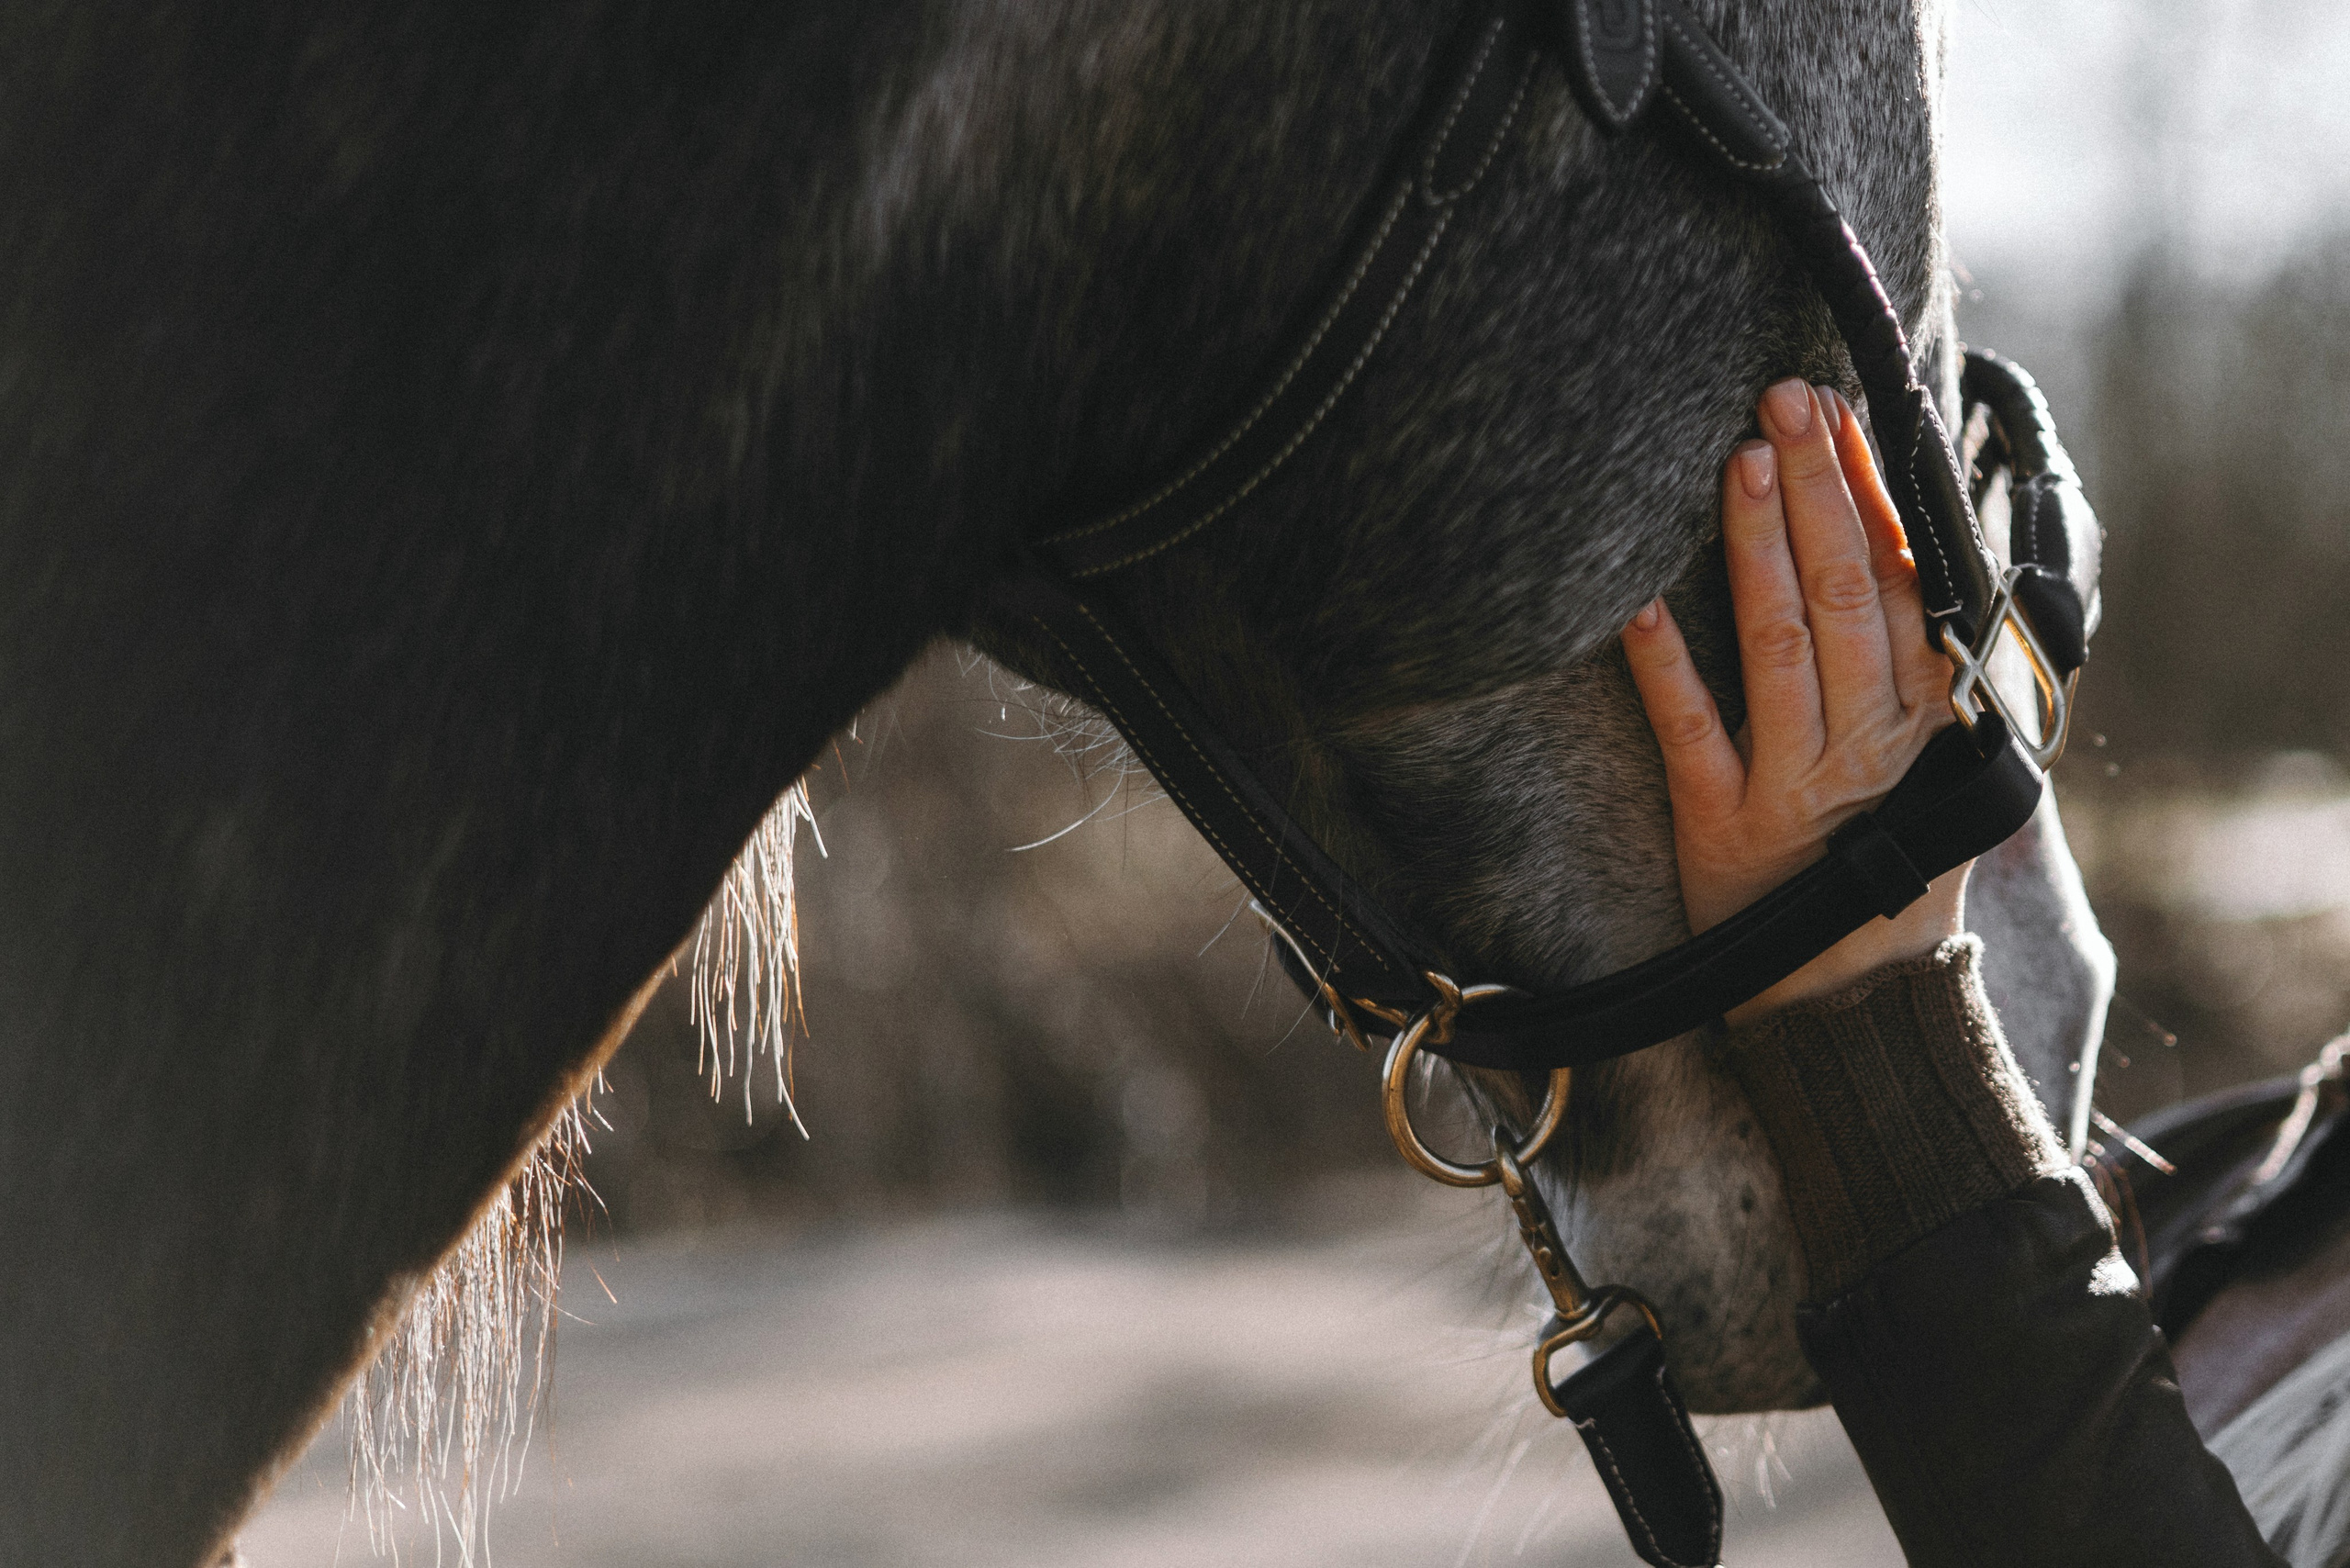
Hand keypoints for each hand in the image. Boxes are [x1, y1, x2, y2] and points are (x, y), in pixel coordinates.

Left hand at [1624, 378, 1965, 1024]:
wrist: (1850, 993)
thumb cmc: (1881, 855)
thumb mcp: (1928, 755)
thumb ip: (1916, 656)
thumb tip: (1902, 534)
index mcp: (1921, 712)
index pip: (1906, 580)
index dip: (1870, 493)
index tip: (1840, 411)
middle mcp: (1868, 740)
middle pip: (1850, 594)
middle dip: (1816, 491)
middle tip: (1783, 400)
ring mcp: (1797, 784)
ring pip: (1786, 648)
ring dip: (1760, 551)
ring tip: (1736, 462)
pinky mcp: (1723, 826)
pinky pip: (1694, 735)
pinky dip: (1667, 669)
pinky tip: (1637, 606)